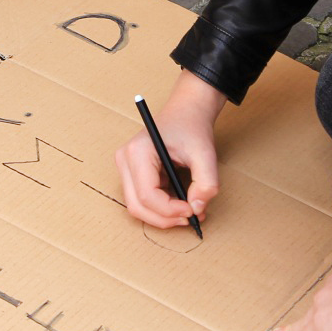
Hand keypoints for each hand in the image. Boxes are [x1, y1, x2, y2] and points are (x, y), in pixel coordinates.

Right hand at [114, 71, 226, 228]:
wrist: (186, 112)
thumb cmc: (191, 127)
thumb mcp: (205, 153)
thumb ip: (206, 183)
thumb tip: (197, 209)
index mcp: (138, 152)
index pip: (147, 195)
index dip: (170, 210)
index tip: (193, 211)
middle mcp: (125, 161)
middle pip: (137, 206)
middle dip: (165, 218)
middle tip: (191, 217)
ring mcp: (126, 168)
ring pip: (138, 207)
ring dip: (164, 215)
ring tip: (190, 210)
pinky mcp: (133, 174)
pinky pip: (143, 200)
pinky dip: (163, 208)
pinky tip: (182, 202)